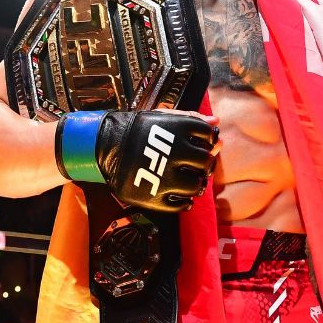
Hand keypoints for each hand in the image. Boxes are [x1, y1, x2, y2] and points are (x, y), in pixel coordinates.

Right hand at [57, 109, 219, 211]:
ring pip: (196, 186)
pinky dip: (185, 201)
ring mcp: (164, 177)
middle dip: (204, 164)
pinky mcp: (154, 198)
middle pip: (205, 162)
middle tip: (195, 165)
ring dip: (197, 184)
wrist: (106, 147)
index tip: (200, 144)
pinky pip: (181, 205)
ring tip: (187, 180)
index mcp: (178, 130)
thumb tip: (216, 123)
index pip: (209, 137)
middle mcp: (173, 153)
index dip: (208, 141)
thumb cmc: (138, 130)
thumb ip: (191, 119)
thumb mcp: (163, 117)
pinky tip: (180, 194)